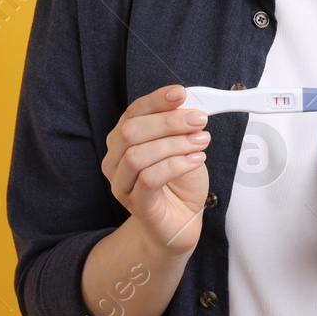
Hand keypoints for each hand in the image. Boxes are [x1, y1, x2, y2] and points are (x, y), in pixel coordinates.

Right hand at [101, 85, 210, 257]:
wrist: (181, 221)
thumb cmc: (180, 183)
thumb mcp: (184, 145)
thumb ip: (182, 126)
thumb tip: (190, 104)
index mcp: (124, 140)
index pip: (133, 112)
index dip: (155, 100)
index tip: (179, 93)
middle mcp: (116, 160)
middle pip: (130, 131)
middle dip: (167, 121)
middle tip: (197, 120)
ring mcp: (122, 183)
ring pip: (136, 155)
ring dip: (173, 144)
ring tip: (200, 142)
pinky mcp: (136, 203)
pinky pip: (149, 179)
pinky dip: (175, 164)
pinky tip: (194, 159)